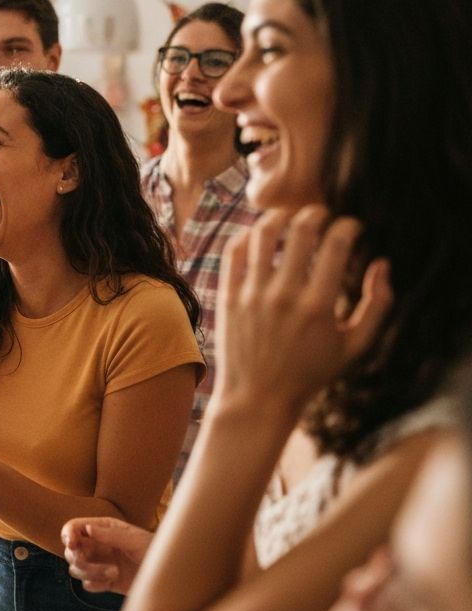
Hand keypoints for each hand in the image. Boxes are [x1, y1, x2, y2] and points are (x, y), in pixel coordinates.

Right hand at [61, 516, 152, 594]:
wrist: (168, 575)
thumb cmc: (155, 549)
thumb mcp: (135, 539)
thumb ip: (111, 534)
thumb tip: (88, 529)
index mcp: (103, 528)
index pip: (74, 528)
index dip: (68, 534)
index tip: (72, 544)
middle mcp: (98, 545)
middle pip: (71, 551)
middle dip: (78, 558)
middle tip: (90, 563)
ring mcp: (100, 563)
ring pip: (76, 569)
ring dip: (90, 573)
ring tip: (114, 573)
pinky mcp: (105, 582)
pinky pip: (88, 585)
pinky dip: (95, 584)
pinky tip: (112, 582)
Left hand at [216, 207, 392, 417]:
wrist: (258, 398)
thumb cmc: (310, 373)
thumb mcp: (354, 347)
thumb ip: (377, 305)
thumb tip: (382, 264)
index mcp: (318, 306)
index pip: (336, 245)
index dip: (348, 226)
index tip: (351, 226)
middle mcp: (284, 295)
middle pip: (300, 229)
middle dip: (316, 212)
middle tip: (322, 214)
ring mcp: (252, 294)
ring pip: (263, 233)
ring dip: (280, 216)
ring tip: (290, 217)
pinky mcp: (228, 295)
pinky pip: (234, 250)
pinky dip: (248, 234)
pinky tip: (260, 235)